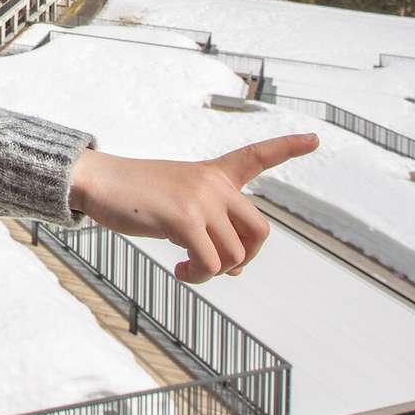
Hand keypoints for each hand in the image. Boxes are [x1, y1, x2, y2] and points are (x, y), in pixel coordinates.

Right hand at [66, 133, 317, 282]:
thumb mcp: (179, 201)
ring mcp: (201, 200)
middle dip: (246, 258)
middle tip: (219, 267)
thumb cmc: (135, 195)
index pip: (257, 156)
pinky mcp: (185, 219)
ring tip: (188, 269)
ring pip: (235, 256)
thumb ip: (211, 226)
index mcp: (213, 173)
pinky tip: (179, 271)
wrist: (98, 181)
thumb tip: (234, 269)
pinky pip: (212, 265)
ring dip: (213, 273)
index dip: (288, 146)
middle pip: (260, 232)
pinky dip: (199, 276)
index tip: (316, 138)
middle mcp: (214, 184)